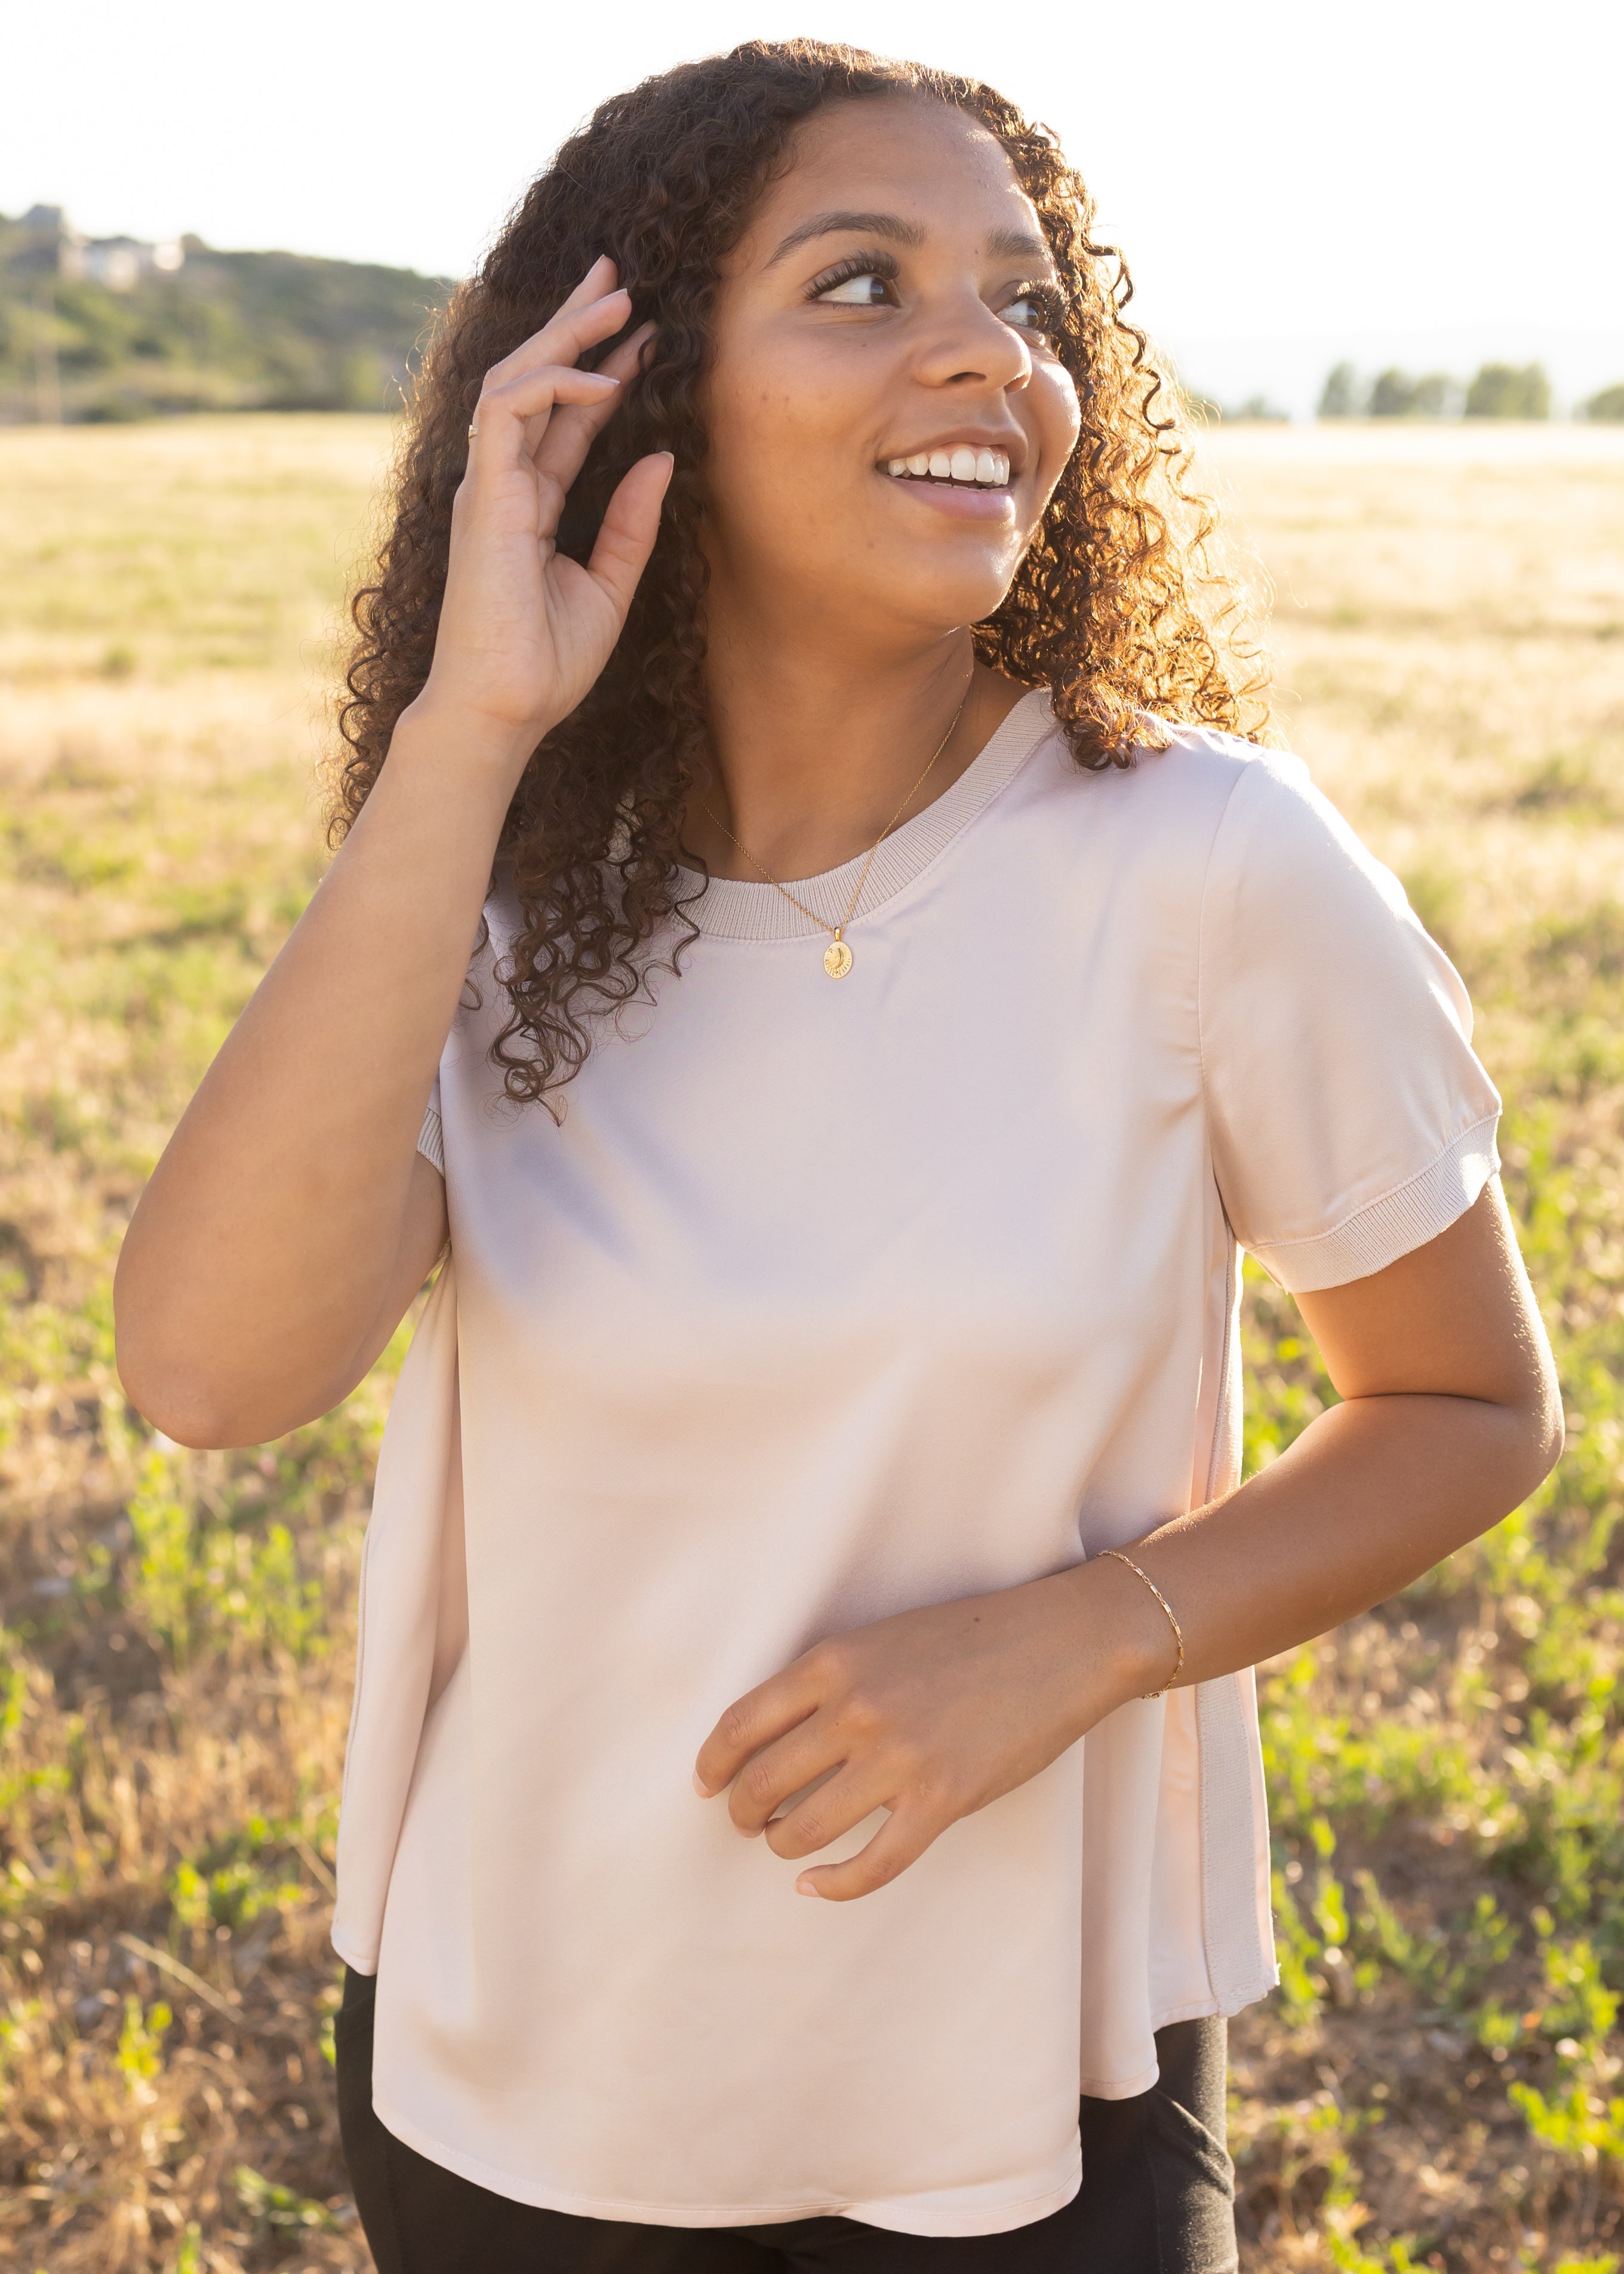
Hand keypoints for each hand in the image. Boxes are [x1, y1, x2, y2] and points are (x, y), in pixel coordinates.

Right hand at [415, 254, 672, 763]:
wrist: (503, 711)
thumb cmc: (545, 666)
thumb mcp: (608, 585)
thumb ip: (631, 522)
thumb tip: (663, 457)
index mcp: (529, 504)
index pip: (565, 419)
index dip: (605, 373)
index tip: (650, 338)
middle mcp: (503, 484)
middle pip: (536, 381)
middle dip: (575, 324)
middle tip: (620, 277)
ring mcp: (488, 486)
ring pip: (516, 378)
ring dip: (567, 335)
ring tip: (619, 300)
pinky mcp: (483, 495)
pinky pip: (509, 411)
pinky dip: (555, 384)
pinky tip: (605, 379)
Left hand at [693, 1564, 1164, 1900]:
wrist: (1058, 1643)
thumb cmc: (971, 1636)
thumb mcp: (881, 1640)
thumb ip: (828, 1682)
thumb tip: (775, 1739)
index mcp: (833, 1661)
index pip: (740, 1725)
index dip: (711, 1765)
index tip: (705, 1786)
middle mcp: (855, 1709)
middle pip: (761, 1783)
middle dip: (742, 1813)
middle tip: (745, 1822)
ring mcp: (897, 1758)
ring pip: (803, 1829)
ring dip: (783, 1846)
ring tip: (785, 1845)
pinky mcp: (940, 1800)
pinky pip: (870, 1865)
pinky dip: (833, 1886)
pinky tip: (817, 1886)